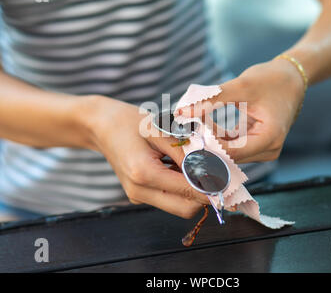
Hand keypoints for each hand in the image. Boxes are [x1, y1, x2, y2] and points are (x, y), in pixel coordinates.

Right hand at [82, 96, 208, 218]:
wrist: (101, 126)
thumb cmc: (129, 122)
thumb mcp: (160, 130)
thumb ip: (185, 151)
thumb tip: (211, 169)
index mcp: (143, 173)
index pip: (188, 192)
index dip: (211, 188)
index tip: (229, 181)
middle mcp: (139, 191)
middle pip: (185, 209)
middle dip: (204, 195)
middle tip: (217, 174)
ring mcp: (137, 196)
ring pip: (178, 206)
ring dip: (192, 191)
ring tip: (195, 166)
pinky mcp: (138, 195)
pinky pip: (168, 199)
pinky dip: (180, 188)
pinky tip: (179, 167)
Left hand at [177, 58, 305, 162]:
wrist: (291, 78)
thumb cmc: (271, 79)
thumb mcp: (240, 87)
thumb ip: (210, 100)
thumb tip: (181, 112)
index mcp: (270, 139)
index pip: (230, 152)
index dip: (206, 145)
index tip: (185, 133)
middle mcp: (268, 150)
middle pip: (229, 156)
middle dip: (205, 143)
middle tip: (183, 129)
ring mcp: (262, 149)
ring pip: (228, 152)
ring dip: (209, 140)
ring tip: (191, 124)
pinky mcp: (255, 144)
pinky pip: (231, 145)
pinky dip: (217, 136)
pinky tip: (203, 123)